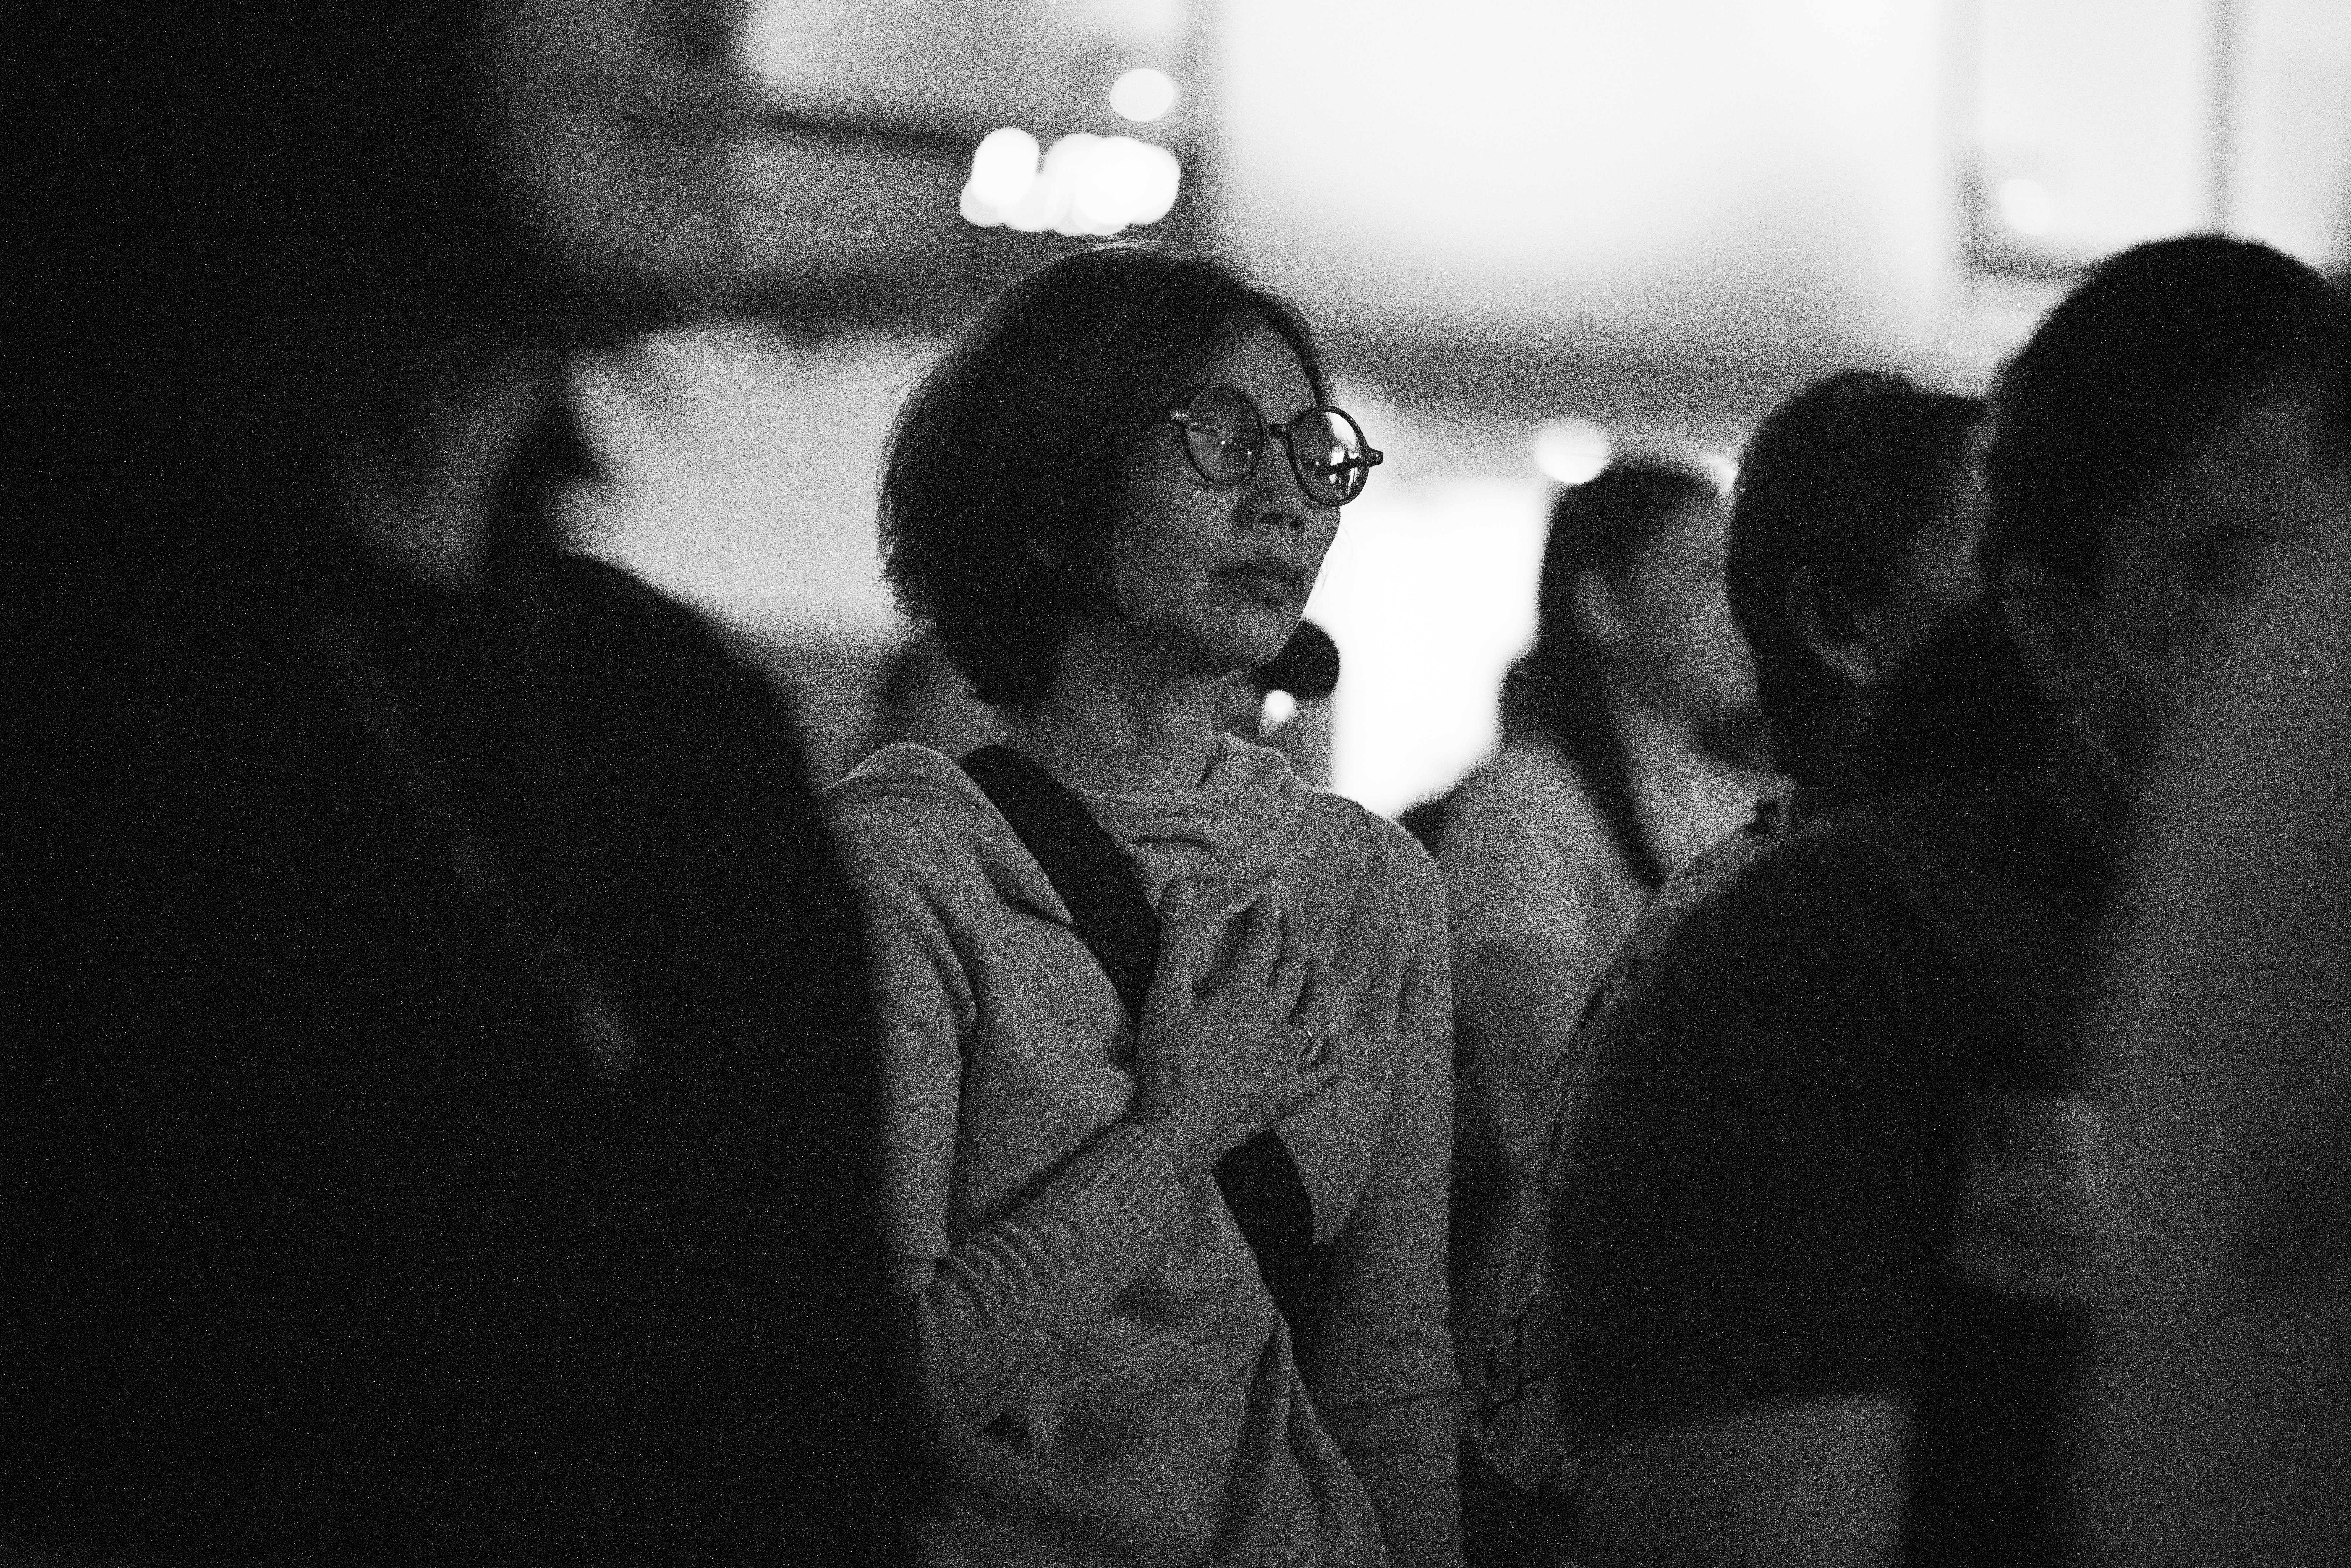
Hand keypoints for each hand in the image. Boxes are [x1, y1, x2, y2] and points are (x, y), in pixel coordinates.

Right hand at [1129, 880, 1338, 1192]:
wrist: (1181, 1127)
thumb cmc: (1168, 1063)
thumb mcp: (1163, 995)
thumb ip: (1175, 939)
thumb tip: (1184, 886)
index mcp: (1244, 995)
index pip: (1263, 943)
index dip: (1264, 918)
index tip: (1262, 903)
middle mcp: (1274, 1021)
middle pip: (1294, 969)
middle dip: (1295, 938)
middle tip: (1295, 918)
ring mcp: (1286, 1059)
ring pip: (1316, 1012)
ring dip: (1319, 982)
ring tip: (1317, 963)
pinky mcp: (1288, 1092)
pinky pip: (1323, 1073)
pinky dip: (1333, 1055)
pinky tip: (1335, 1044)